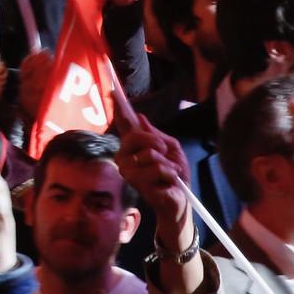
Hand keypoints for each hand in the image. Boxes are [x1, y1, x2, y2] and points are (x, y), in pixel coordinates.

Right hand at [114, 118, 194, 254]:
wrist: (181, 201)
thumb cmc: (175, 175)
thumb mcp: (171, 150)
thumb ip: (155, 135)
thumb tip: (139, 116)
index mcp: (134, 147)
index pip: (124, 125)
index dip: (118, 109)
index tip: (112, 92)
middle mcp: (126, 157)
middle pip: (134, 136)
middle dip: (155, 142)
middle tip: (166, 153)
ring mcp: (129, 172)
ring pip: (148, 154)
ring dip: (166, 163)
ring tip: (170, 173)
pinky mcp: (138, 185)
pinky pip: (156, 168)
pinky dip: (169, 173)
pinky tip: (170, 181)